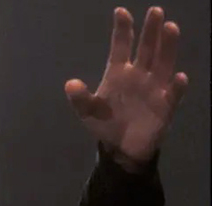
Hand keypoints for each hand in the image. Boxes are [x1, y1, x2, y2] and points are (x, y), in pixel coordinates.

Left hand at [64, 7, 187, 172]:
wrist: (121, 147)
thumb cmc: (105, 124)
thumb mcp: (87, 112)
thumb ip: (79, 98)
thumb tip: (71, 83)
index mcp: (118, 73)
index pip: (121, 47)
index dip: (122, 30)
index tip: (121, 11)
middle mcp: (139, 76)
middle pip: (146, 49)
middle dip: (150, 31)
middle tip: (155, 11)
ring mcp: (154, 89)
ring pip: (163, 63)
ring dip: (167, 47)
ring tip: (170, 28)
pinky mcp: (165, 106)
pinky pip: (173, 94)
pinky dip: (177, 86)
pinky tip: (179, 77)